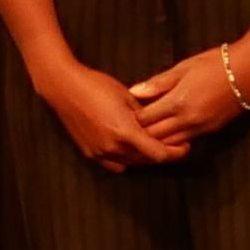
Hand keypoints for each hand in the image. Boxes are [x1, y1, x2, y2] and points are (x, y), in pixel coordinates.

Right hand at [36, 57, 187, 171]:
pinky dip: (127, 160)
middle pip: (147, 160)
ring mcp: (99, 152)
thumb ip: (147, 116)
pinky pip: (114, 164)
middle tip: (176, 146)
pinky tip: (133, 151)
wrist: (63, 87)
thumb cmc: (97, 86)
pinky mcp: (89, 152)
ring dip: (146, 157)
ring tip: (156, 146)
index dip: (175, 152)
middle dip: (163, 154)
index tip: (185, 146)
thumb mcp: (129, 97)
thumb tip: (163, 124)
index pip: (158, 154)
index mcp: (125, 132)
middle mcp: (112, 147)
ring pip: (131, 163)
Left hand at [128, 42, 249, 146]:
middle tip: (130, 129)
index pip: (145, 119)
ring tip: (146, 135)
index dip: (131, 119)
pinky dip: (174, 140)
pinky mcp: (212, 130)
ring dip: (157, 141)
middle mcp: (188, 119)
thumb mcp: (184, 67)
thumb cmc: (216, 63)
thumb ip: (158, 83)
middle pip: (155, 136)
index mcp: (177, 102)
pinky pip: (187, 140)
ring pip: (171, 143)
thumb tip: (134, 92)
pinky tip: (168, 134)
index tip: (122, 114)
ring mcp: (201, 127)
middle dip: (141, 134)